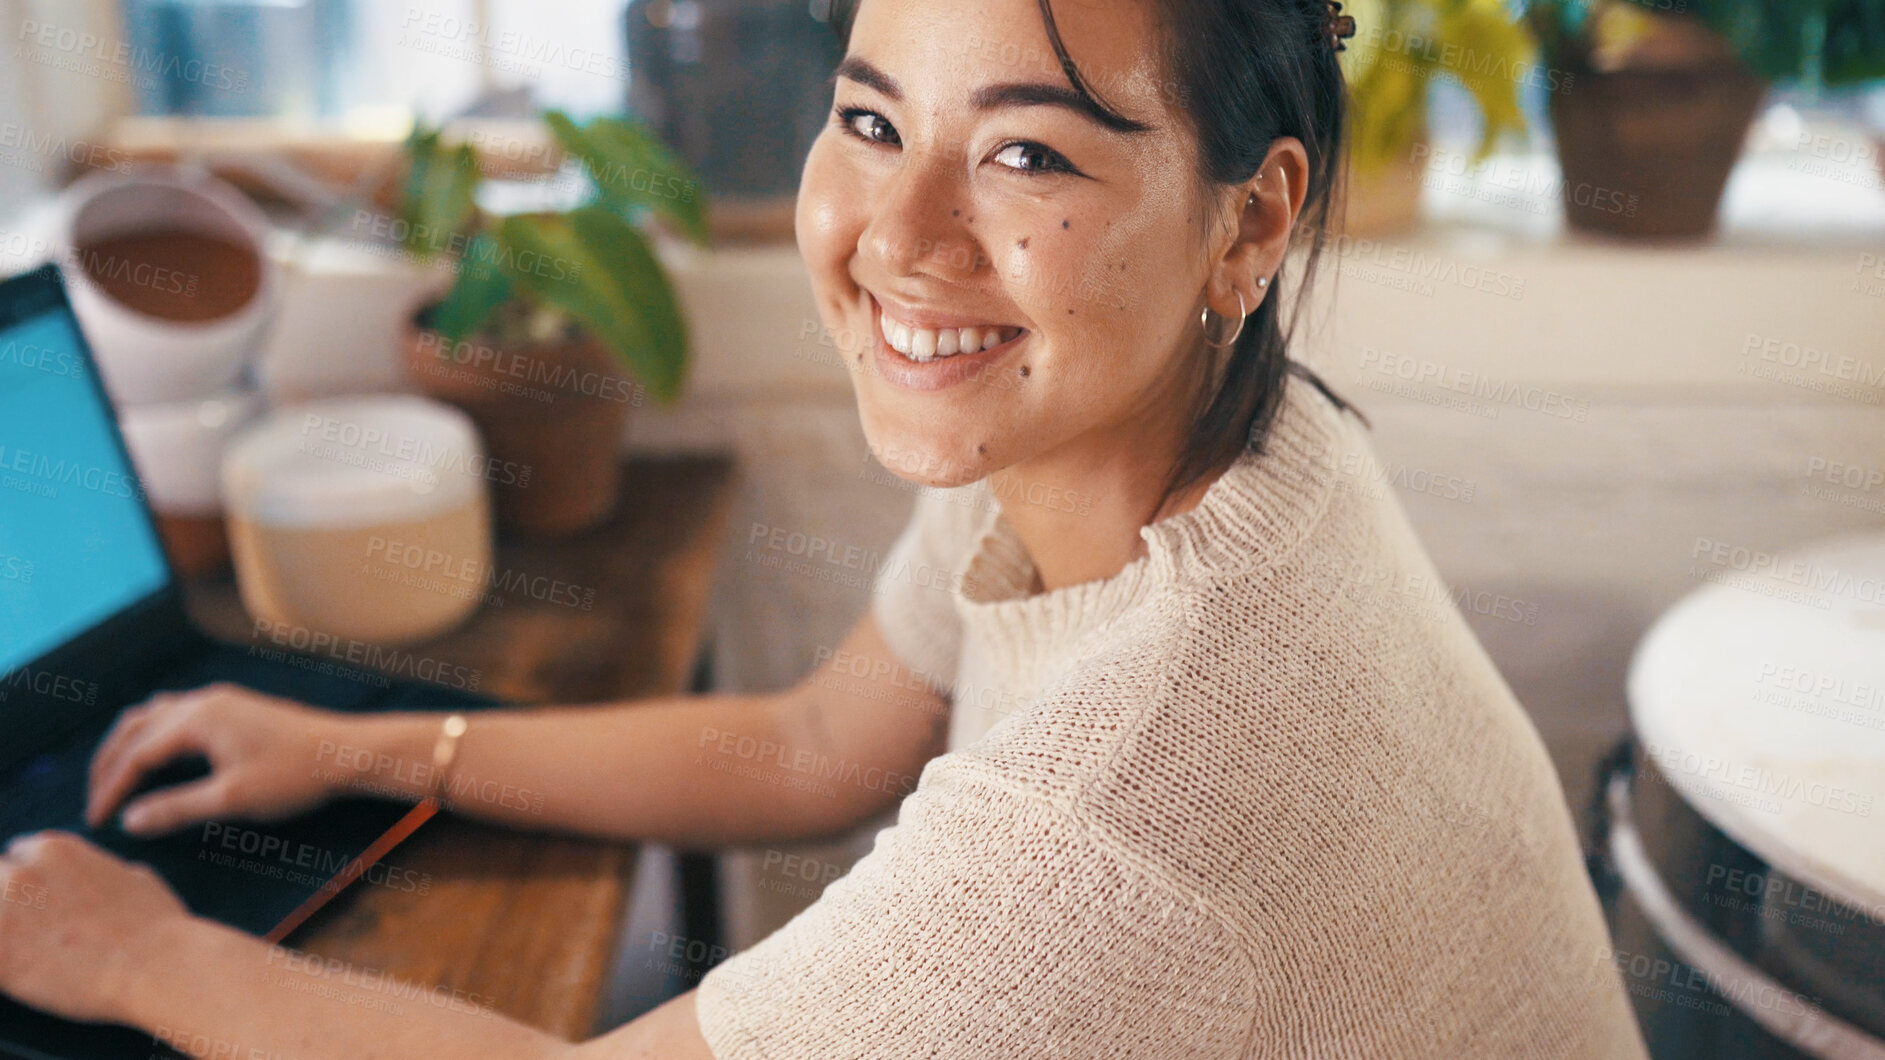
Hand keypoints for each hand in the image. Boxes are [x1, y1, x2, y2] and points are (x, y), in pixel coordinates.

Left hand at [0, 831, 191, 1023]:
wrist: (153, 966)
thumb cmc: (155, 924)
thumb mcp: (134, 876)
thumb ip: (100, 871)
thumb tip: (97, 878)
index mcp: (54, 849)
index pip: (17, 855)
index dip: (31, 879)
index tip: (42, 901)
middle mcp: (20, 876)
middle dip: (11, 900)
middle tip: (35, 926)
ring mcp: (3, 917)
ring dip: (5, 930)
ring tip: (33, 948)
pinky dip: (4, 963)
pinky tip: (27, 970)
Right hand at [87, 682, 348, 836]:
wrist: (348, 753)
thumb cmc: (295, 776)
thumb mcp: (233, 799)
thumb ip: (177, 809)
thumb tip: (129, 821)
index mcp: (198, 719)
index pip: (136, 753)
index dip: (111, 788)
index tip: (96, 821)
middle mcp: (204, 701)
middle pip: (136, 728)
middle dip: (110, 764)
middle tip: (95, 801)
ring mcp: (221, 700)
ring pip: (155, 715)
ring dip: (129, 744)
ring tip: (116, 778)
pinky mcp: (235, 707)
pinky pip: (178, 713)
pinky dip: (154, 734)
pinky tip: (157, 755)